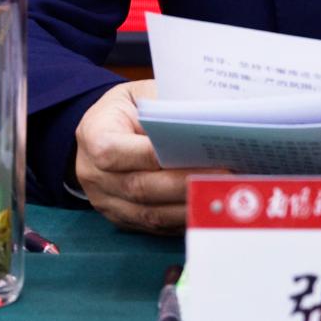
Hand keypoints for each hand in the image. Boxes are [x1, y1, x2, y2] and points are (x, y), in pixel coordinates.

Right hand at [73, 80, 221, 233]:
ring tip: (224, 195)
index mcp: (94, 135)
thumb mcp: (139, 94)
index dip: (155, 156)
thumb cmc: (127, 109)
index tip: (197, 153)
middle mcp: (95, 175)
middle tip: (226, 177)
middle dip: (185, 185)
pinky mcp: (121, 219)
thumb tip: (206, 114)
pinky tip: (209, 208)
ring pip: (149, 214)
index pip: (118, 151)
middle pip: (140, 188)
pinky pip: (155, 226)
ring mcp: (106, 202)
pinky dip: (183, 219)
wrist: (100, 131)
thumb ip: (165, 104)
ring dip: (188, 207)